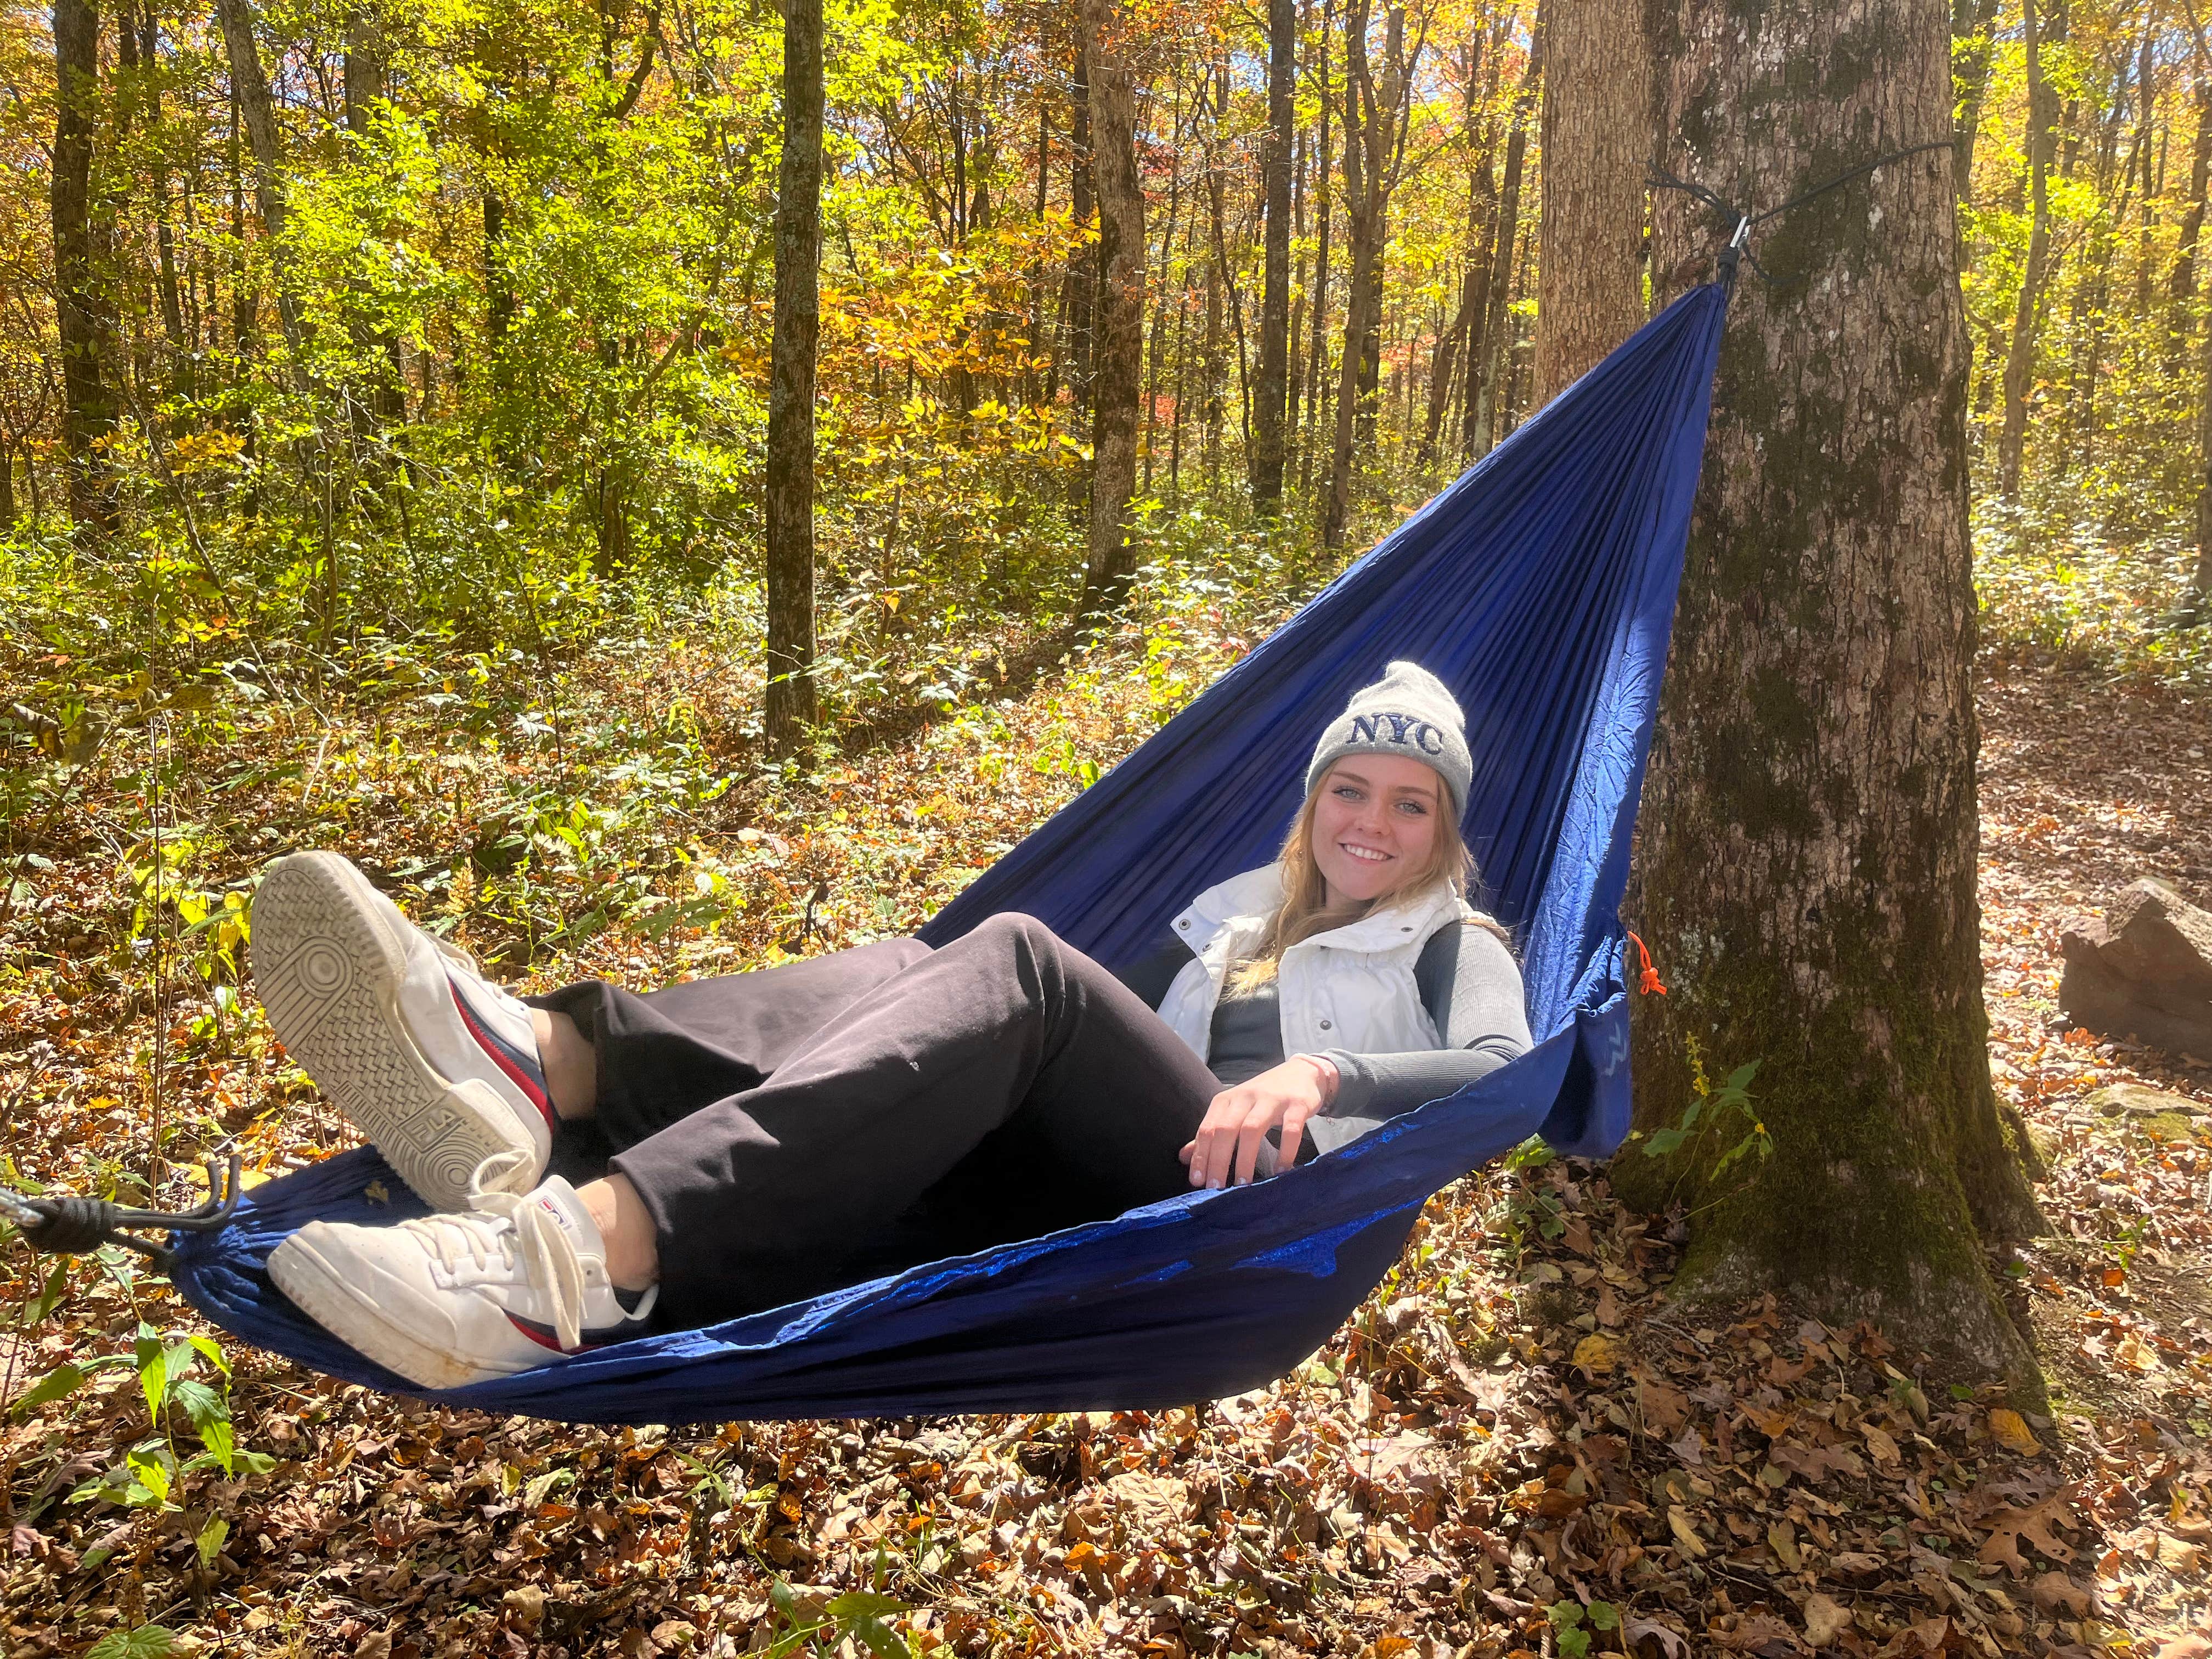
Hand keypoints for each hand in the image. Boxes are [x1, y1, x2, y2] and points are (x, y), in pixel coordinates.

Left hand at [1180, 1055, 1338, 1189]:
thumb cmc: (1262, 1097)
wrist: (1302, 1073)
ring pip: (1252, 1129)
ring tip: (1243, 1185)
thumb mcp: (1233, 1110)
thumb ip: (1211, 1133)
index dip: (1201, 1156)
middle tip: (1217, 1188)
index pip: (1207, 1129)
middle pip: (1225, 1129)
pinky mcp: (1297, 1104)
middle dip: (1218, 1160)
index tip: (1197, 1181)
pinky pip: (1290, 1130)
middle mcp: (1245, 1097)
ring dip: (1246, 1159)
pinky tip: (1281, 1171)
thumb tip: (1183, 1157)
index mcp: (1226, 1100)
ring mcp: (1272, 1099)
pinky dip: (1285, 1152)